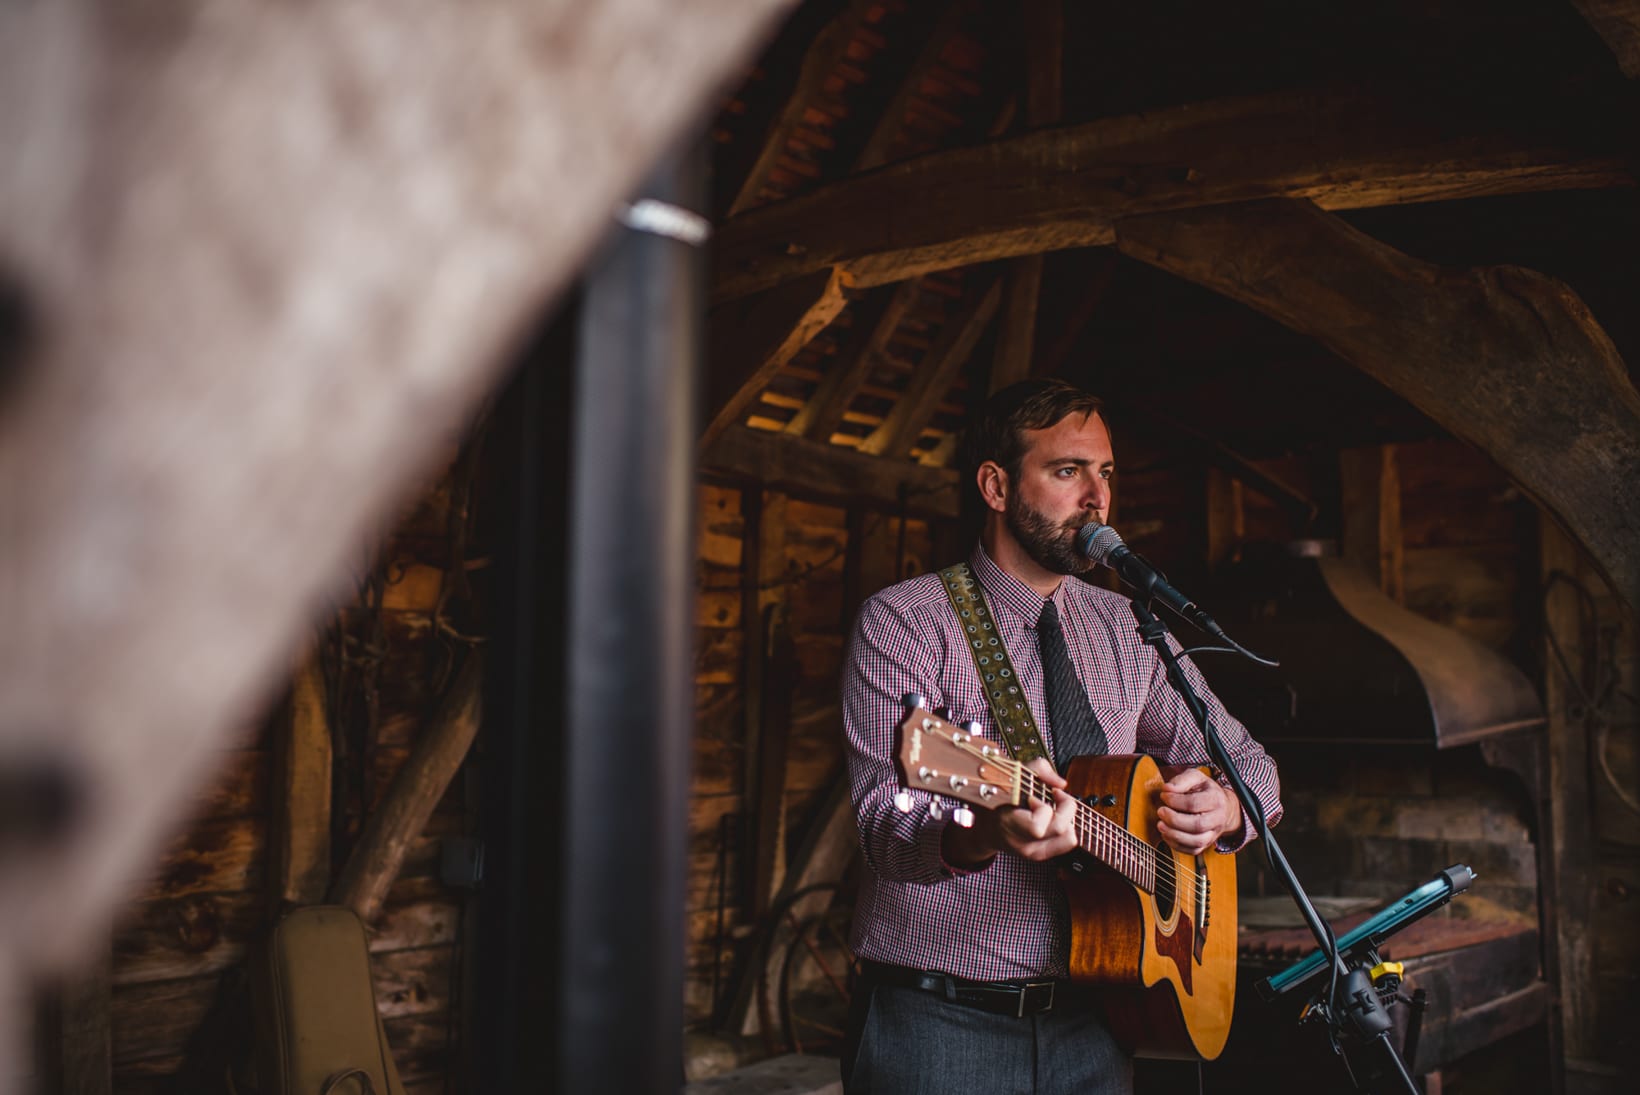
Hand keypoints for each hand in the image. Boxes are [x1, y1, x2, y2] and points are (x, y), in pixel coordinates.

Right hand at [941, 758, 1080, 868]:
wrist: (985, 828)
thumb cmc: (998, 798)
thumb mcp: (1012, 775)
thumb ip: (1039, 769)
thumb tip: (1061, 784)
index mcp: (1008, 825)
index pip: (1037, 827)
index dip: (1043, 808)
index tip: (1034, 797)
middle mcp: (1022, 844)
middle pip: (1061, 830)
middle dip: (1065, 808)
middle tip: (1055, 797)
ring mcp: (1032, 852)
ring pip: (1069, 838)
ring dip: (1067, 818)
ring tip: (1054, 808)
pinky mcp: (1040, 855)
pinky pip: (1067, 843)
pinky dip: (1066, 827)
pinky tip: (1054, 818)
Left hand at [1157, 767, 1241, 855]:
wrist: (1222, 806)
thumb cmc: (1204, 790)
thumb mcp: (1196, 777)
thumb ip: (1182, 780)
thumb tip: (1167, 788)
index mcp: (1216, 799)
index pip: (1194, 803)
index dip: (1175, 801)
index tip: (1164, 795)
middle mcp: (1218, 818)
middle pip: (1197, 825)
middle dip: (1174, 820)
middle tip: (1160, 811)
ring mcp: (1213, 833)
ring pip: (1196, 841)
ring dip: (1174, 835)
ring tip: (1160, 825)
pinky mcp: (1206, 844)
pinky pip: (1192, 850)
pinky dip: (1177, 845)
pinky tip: (1166, 834)